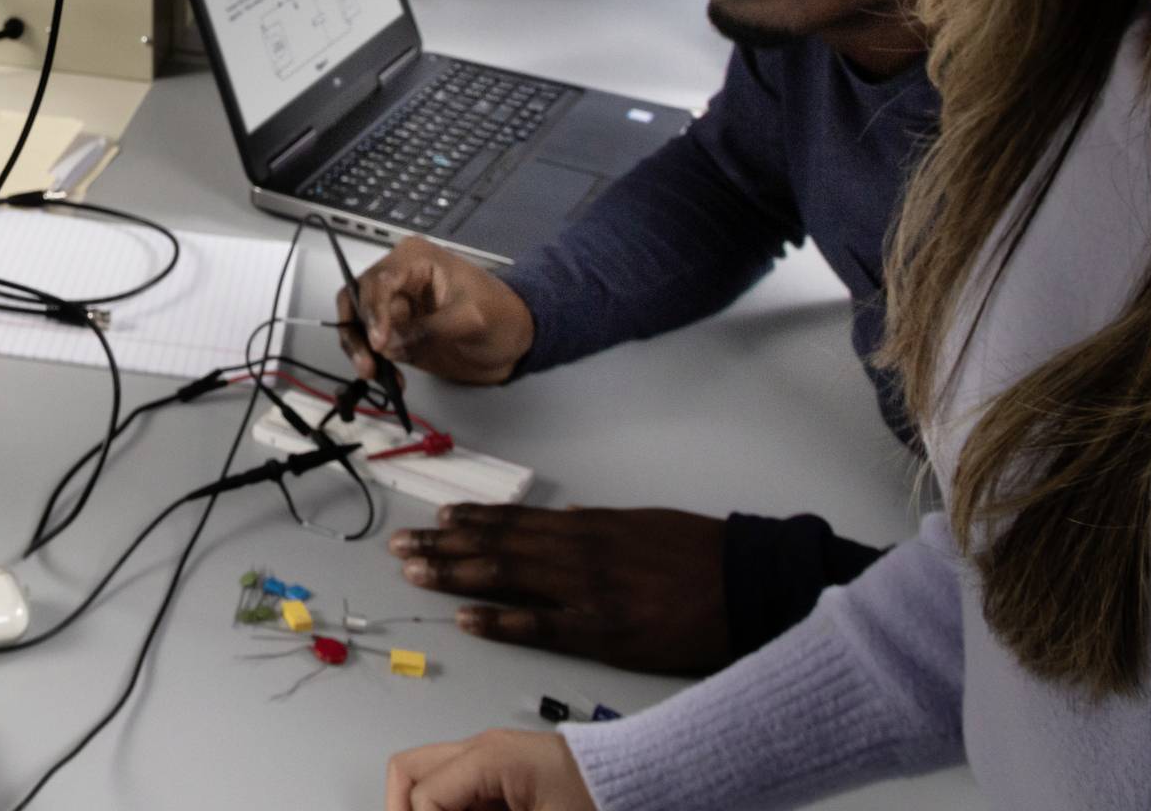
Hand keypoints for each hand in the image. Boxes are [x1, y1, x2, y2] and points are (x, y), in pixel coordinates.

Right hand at [338, 235, 534, 385]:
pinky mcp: (395, 331)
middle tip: (367, 363)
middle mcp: (397, 279)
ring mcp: (394, 306)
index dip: (373, 312)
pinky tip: (391, 379)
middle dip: (356, 332)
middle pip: (357, 299)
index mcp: (414, 260)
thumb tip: (389, 346)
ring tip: (373, 374)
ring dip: (358, 349)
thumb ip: (428, 329)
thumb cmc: (501, 315)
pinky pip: (371, 345)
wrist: (516, 338)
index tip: (379, 343)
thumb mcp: (470, 319)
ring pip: (357, 323)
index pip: (379, 281)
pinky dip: (374, 362)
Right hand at [388, 730, 595, 810]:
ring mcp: (488, 760)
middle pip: (409, 772)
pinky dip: (454, 810)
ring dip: (430, 808)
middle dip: (402, 808)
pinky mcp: (501, 775)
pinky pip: (458, 791)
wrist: (637, 780)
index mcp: (488, 757)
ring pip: (429, 781)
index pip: (424, 797)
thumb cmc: (601, 800)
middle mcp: (479, 750)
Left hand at [393, 504, 731, 674]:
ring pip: (506, 578)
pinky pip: (539, 626)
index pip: (515, 520)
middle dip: (445, 546)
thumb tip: (564, 523)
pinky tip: (466, 618)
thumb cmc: (701, 553)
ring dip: (455, 574)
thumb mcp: (643, 524)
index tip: (436, 518)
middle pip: (497, 547)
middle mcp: (578, 552)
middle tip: (401, 546)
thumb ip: (598, 527)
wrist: (749, 584)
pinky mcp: (603, 632)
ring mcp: (586, 592)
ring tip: (416, 571)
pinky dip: (500, 621)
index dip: (471, 521)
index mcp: (589, 525)